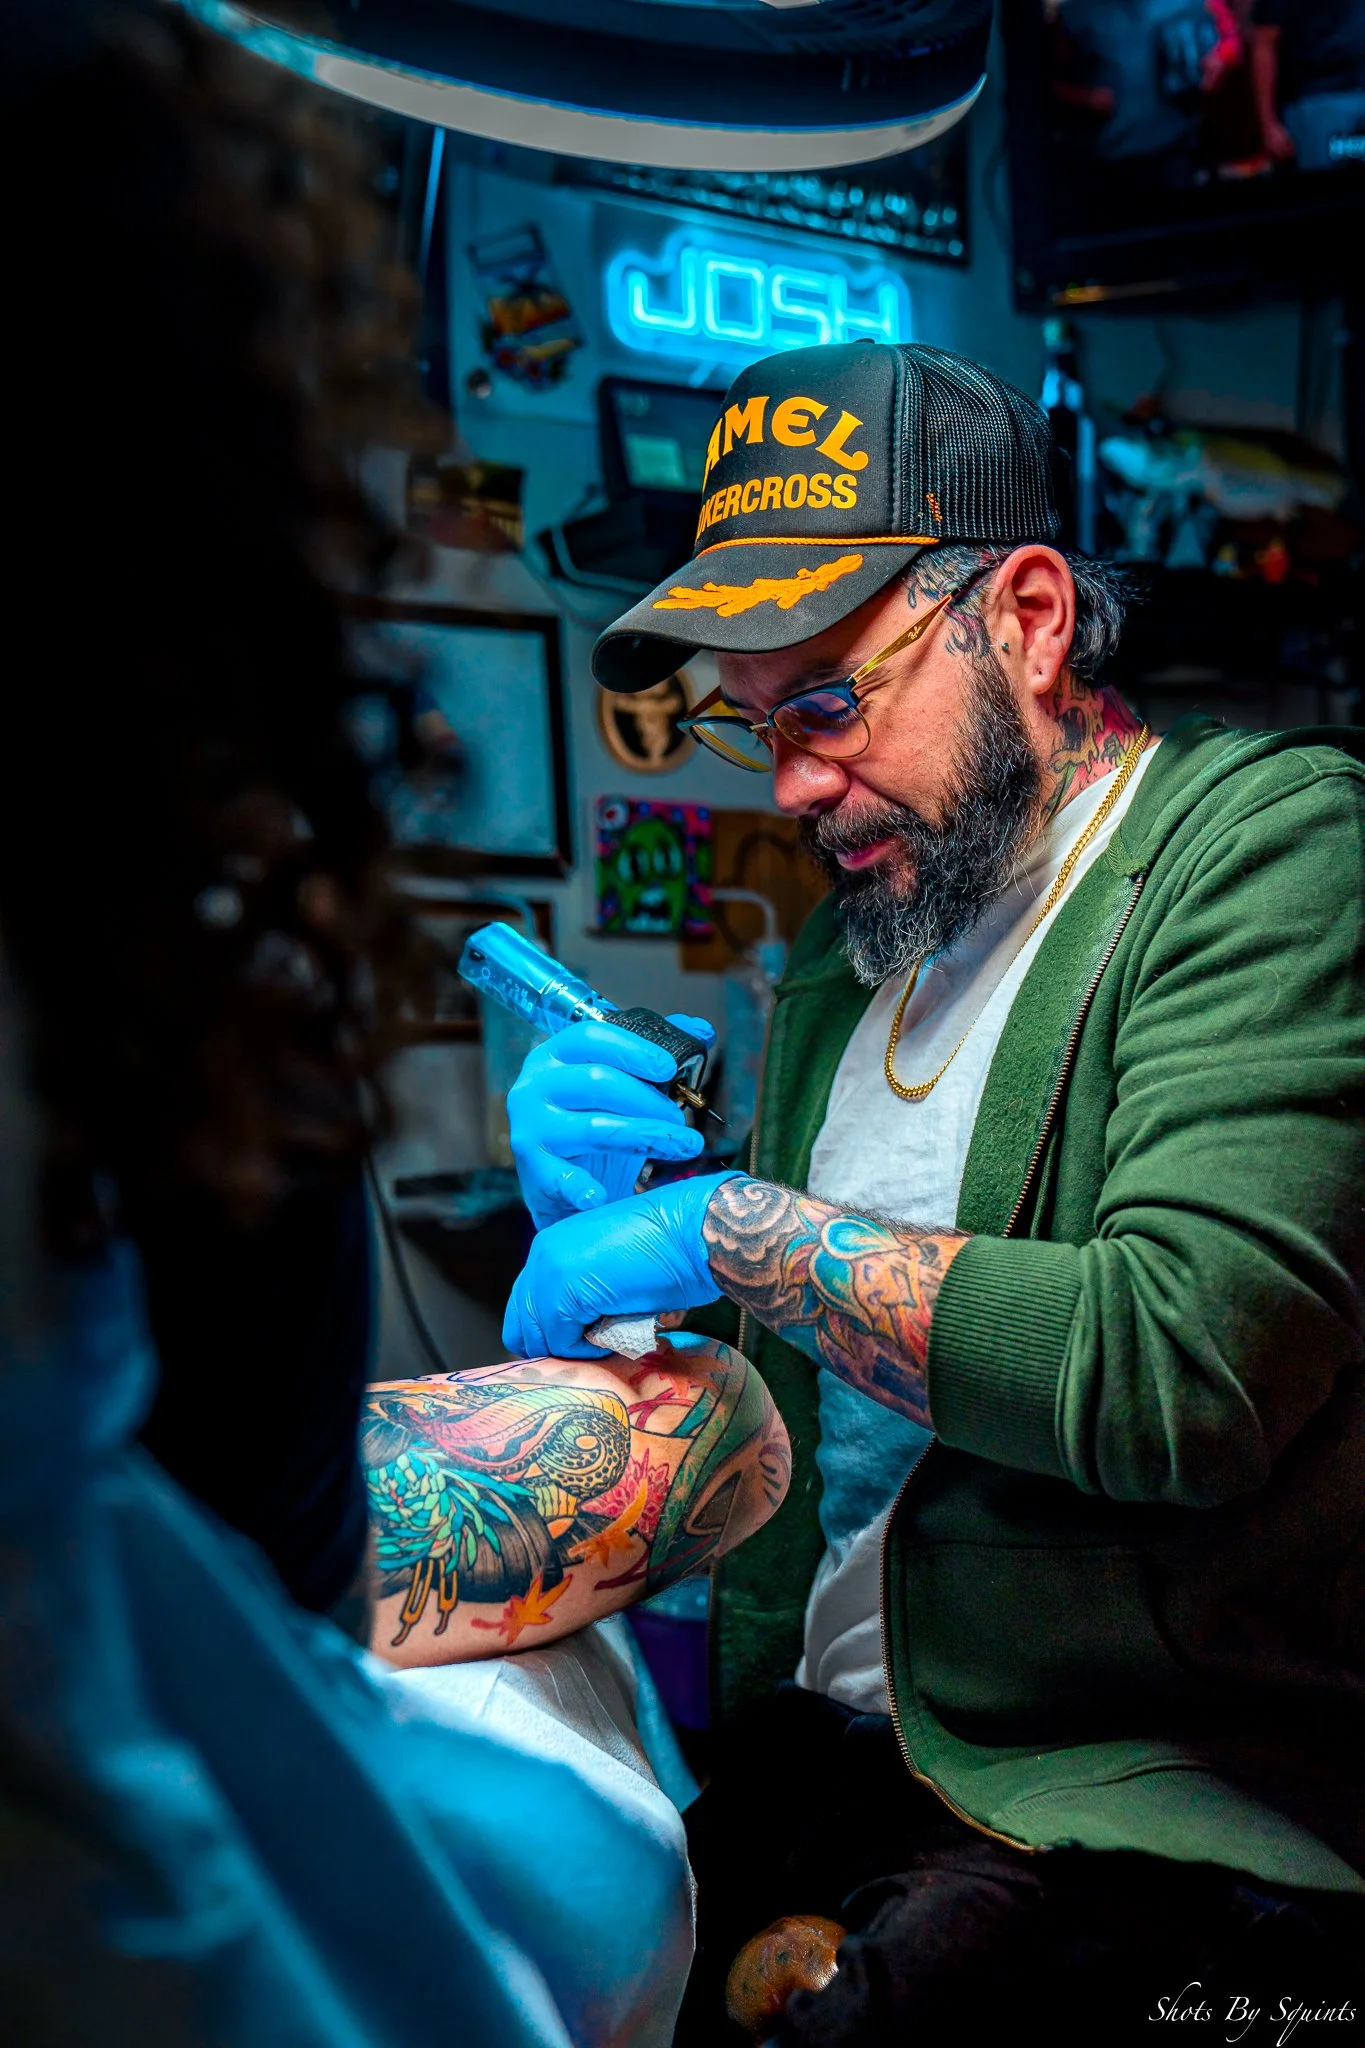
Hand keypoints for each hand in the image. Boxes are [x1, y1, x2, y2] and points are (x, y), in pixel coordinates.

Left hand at [502, 1171, 743, 1358]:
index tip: (578, 1344)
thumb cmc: (671, 1250)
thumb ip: (584, 1294)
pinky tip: (616, 1329)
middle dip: (553, 1346)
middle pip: (520, 1325)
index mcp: (553, 1244)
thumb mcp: (613, 1270)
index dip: (549, 1332)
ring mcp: (548, 1271)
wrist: (694, 1231)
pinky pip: (561, 1342)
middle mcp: (542, 1253)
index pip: (526, 1304)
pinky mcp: (562, 1292)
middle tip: (590, 1349)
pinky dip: (588, 1349)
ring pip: (538, 1337)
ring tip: (608, 1336)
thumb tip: (574, 1337)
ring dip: (571, 1348)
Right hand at [507, 1014, 714, 1228]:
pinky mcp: (531, 1166)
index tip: (669, 1068)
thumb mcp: (623, 1086)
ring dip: (646, 1137)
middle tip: (680, 1120)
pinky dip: (583, 1187)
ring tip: (682, 1147)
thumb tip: (702, 1030)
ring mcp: (530, 1125)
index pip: (591, 1037)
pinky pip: (561, 1177)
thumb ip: (656, 1056)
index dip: (633, 1049)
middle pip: (597, 1081)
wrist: (562, 1183)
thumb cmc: (595, 1123)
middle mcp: (536, 1084)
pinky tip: (601, 1196)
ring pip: (595, 1127)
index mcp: (556, 1055)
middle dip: (649, 1101)